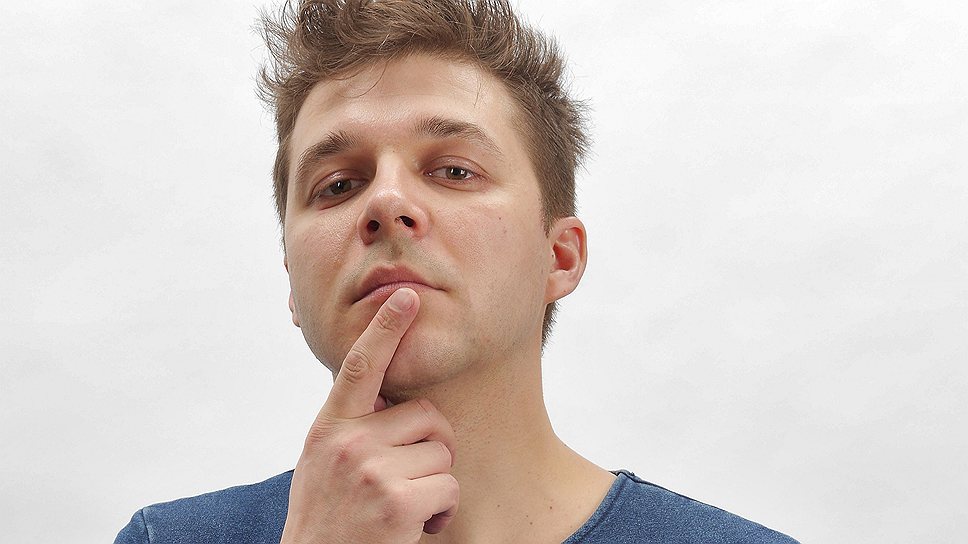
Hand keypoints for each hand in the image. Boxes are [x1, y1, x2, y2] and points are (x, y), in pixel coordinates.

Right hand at [280, 288, 458, 543]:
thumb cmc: (327, 520)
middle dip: (429, 449)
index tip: (406, 296)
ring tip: (399, 510)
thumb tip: (393, 400)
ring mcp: (371, 470)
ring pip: (442, 454)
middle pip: (427, 416)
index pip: (360, 367)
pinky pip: (449, 488)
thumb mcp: (323, 465)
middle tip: (404, 483)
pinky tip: (411, 530)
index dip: (385, 328)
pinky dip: (440, 513)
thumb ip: (351, 429)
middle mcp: (348, 442)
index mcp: (329, 428)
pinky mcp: (397, 501)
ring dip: (433, 486)